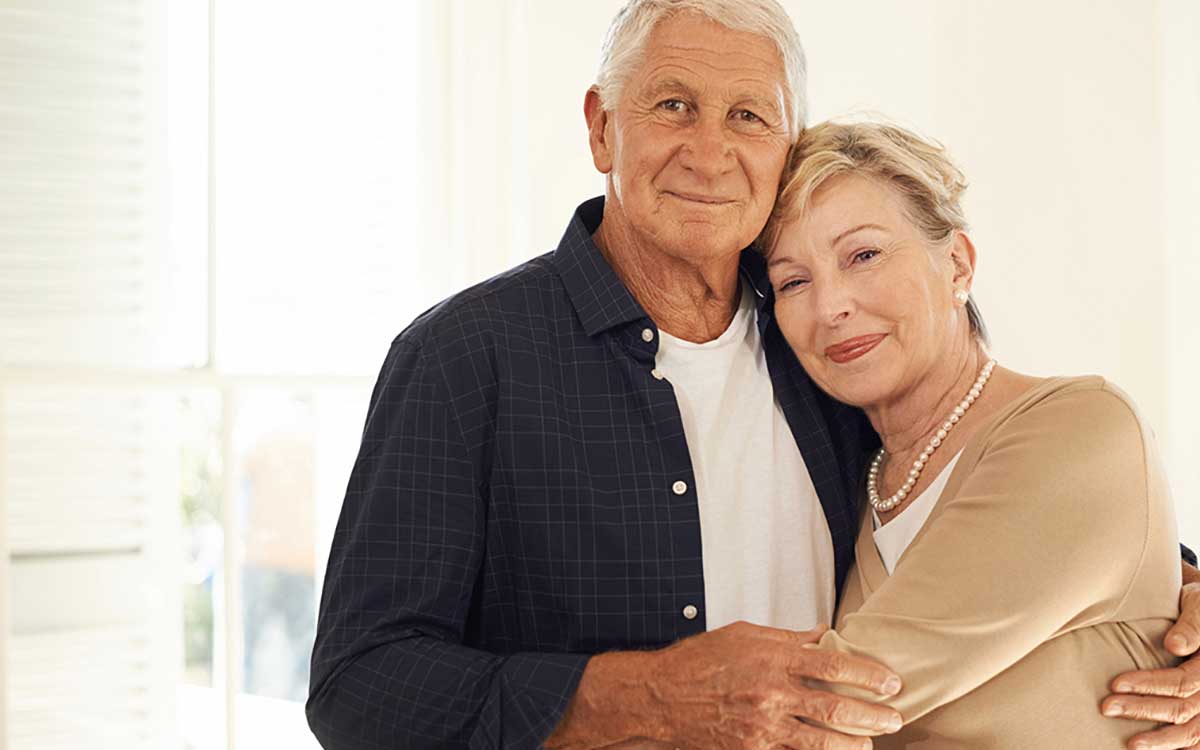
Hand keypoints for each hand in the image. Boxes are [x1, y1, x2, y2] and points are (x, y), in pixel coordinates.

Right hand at [647, 620, 903, 749]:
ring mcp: (762, 727)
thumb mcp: (742, 635)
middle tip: (895, 718)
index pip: (833, 664)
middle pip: (835, 707)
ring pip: (820, 741)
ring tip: (870, 743)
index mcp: (771, 659)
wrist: (659, 697)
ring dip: (852, 743)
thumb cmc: (697, 662)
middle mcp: (771, 693)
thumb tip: (821, 635)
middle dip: (872, 715)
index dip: (867, 674)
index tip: (890, 681)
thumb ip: (785, 637)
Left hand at [1101, 571, 1199, 748]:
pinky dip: (1178, 747)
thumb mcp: (1198, 603)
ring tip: (1130, 744)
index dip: (1149, 684)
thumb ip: (1191, 624)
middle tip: (1106, 707)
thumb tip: (1174, 645)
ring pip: (1192, 732)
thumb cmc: (1196, 604)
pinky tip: (1152, 749)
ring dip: (1161, 740)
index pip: (1182, 682)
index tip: (1115, 683)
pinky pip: (1196, 739)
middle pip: (1183, 709)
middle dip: (1143, 710)